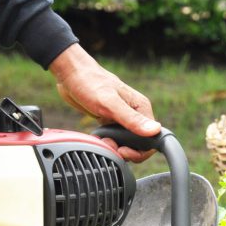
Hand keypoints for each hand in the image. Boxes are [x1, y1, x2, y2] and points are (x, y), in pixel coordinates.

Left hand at [49, 44, 160, 161]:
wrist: (71, 74)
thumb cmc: (90, 83)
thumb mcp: (110, 103)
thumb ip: (131, 119)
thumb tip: (154, 130)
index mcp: (141, 108)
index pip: (153, 138)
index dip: (140, 151)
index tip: (123, 150)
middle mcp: (135, 113)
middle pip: (140, 144)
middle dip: (126, 151)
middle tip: (110, 146)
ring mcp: (123, 117)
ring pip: (126, 143)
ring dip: (115, 148)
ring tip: (103, 141)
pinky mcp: (111, 120)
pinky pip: (115, 138)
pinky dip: (108, 142)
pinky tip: (99, 137)